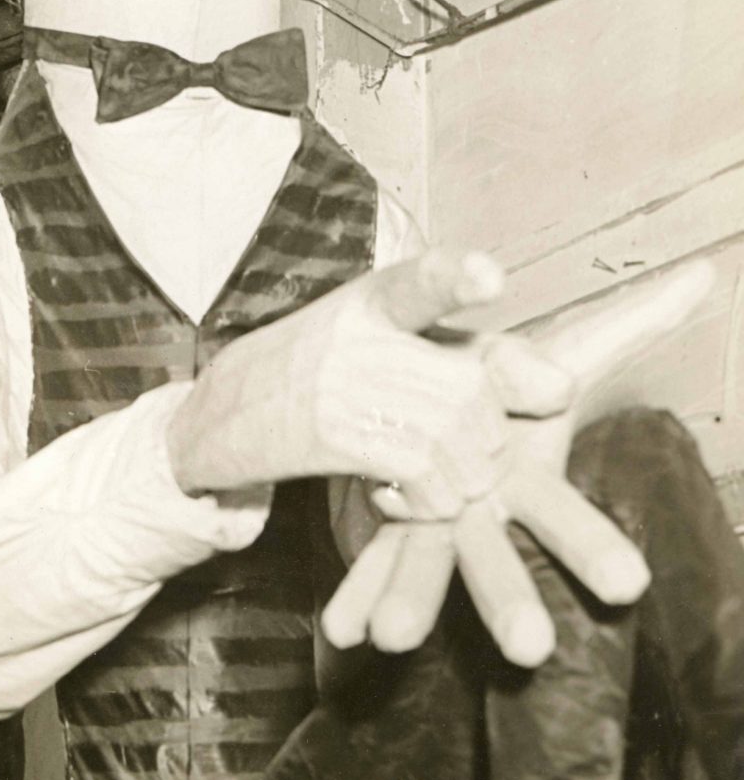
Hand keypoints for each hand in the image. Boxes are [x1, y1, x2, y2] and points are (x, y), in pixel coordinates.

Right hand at [168, 249, 512, 514]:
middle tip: (455, 456)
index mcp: (374, 300)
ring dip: (457, 477)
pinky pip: (417, 475)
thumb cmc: (315, 378)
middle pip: (467, 391)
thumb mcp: (384, 345)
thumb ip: (473, 357)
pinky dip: (426, 501)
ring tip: (426, 480)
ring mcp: (339, 386)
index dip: (455, 278)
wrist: (216, 417)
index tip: (491, 277)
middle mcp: (357, 336)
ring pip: (452, 437)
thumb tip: (562, 390)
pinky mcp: (327, 437)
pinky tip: (396, 497)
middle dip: (483, 438)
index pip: (419, 281)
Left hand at [322, 259, 714, 665]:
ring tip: (391, 637)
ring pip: (427, 561)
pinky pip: (369, 557)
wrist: (444, 383)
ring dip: (410, 600)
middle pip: (497, 557)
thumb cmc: (511, 374)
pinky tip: (339, 627)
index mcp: (533, 475)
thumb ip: (631, 318)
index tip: (628, 587)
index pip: (564, 515)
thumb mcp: (565, 341)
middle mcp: (487, 508)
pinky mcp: (385, 521)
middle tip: (532, 650)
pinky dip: (354, 590)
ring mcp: (434, 519)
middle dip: (512, 598)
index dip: (590, 548)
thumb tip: (708, 272)